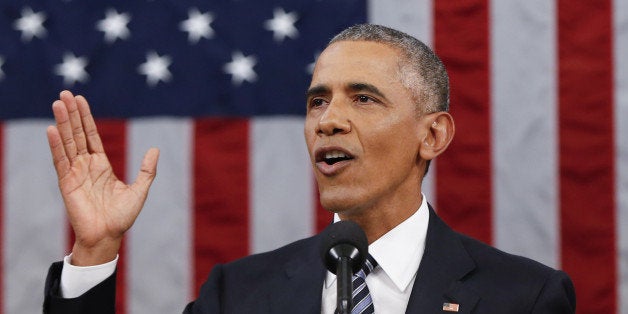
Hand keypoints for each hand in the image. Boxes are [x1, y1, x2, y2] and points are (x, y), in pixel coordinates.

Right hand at [46, 90, 159, 265]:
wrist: (109, 236)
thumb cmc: (122, 217)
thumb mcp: (139, 190)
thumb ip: (146, 170)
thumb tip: (155, 149)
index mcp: (101, 165)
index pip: (91, 135)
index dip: (86, 117)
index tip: (80, 100)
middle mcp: (86, 165)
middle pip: (78, 134)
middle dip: (72, 114)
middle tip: (64, 93)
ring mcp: (75, 173)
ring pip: (68, 142)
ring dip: (63, 123)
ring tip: (57, 103)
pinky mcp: (67, 183)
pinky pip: (61, 160)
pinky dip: (56, 145)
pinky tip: (52, 129)